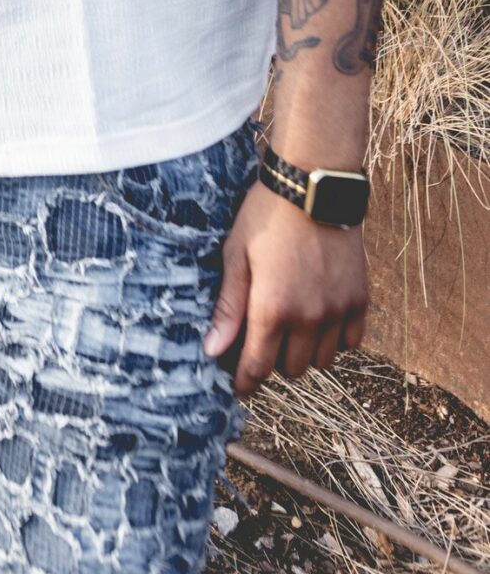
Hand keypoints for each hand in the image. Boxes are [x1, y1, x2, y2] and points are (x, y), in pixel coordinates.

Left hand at [202, 179, 368, 399]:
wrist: (314, 185)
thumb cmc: (266, 216)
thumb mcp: (236, 255)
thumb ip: (228, 307)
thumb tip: (213, 351)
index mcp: (272, 309)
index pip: (258, 368)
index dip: (245, 383)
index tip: (239, 388)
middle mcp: (309, 318)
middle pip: (291, 369)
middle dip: (273, 361)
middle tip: (263, 339)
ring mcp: (338, 310)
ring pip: (322, 360)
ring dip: (304, 351)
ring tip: (292, 326)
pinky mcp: (360, 299)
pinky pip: (351, 342)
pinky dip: (335, 339)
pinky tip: (320, 319)